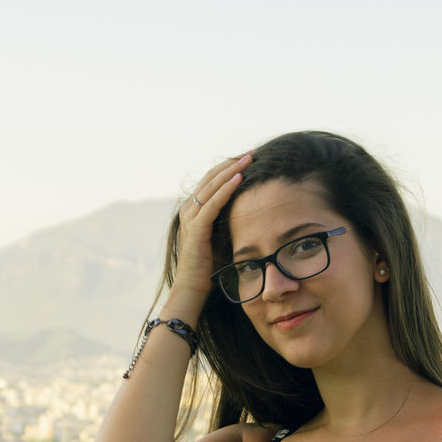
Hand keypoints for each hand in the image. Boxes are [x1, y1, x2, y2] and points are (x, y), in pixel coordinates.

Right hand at [171, 153, 251, 298]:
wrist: (192, 288)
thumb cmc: (209, 268)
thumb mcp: (220, 238)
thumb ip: (228, 222)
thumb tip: (250, 212)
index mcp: (193, 211)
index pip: (211, 181)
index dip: (229, 168)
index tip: (248, 159)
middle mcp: (189, 210)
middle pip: (211, 178)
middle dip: (232, 163)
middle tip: (251, 153)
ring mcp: (190, 218)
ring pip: (211, 186)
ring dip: (231, 170)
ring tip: (248, 159)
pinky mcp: (196, 229)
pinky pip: (212, 203)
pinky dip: (226, 189)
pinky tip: (239, 178)